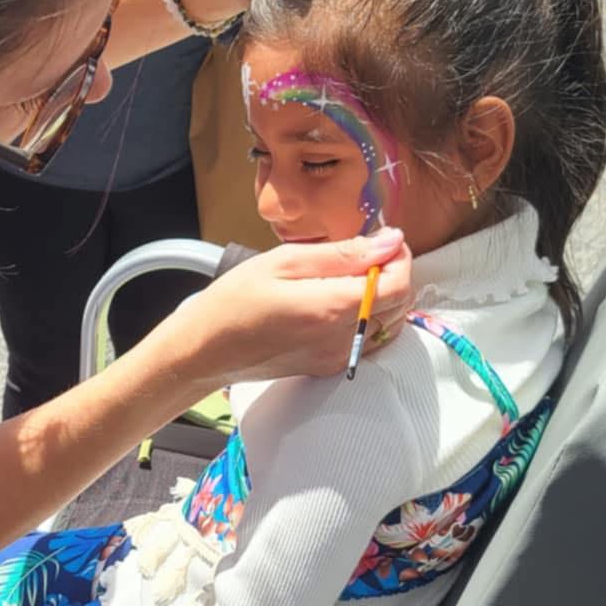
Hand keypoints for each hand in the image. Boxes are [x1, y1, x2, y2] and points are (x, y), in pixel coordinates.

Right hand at [155, 226, 413, 385]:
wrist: (205, 351)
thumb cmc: (234, 301)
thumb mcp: (284, 261)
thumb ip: (343, 253)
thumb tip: (390, 242)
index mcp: (332, 308)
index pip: (398, 284)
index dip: (400, 258)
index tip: (385, 240)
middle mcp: (342, 339)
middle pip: (400, 306)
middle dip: (394, 274)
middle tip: (368, 253)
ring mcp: (338, 357)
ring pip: (389, 324)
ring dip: (384, 296)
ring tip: (353, 275)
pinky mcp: (329, 366)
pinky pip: (370, 339)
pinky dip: (370, 316)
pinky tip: (342, 300)